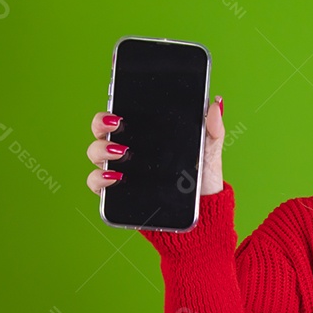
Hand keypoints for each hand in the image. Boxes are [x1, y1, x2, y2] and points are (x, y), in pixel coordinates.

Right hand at [86, 96, 225, 195]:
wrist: (203, 209)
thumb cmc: (202, 176)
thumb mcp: (209, 149)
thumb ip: (212, 127)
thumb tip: (216, 103)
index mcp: (144, 134)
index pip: (120, 117)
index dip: (112, 110)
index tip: (117, 111)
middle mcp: (127, 150)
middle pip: (101, 130)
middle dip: (101, 124)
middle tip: (115, 124)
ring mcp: (120, 170)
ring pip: (95, 154)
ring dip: (101, 150)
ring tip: (120, 151)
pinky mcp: (118, 193)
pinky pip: (97, 184)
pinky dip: (99, 178)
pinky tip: (114, 176)